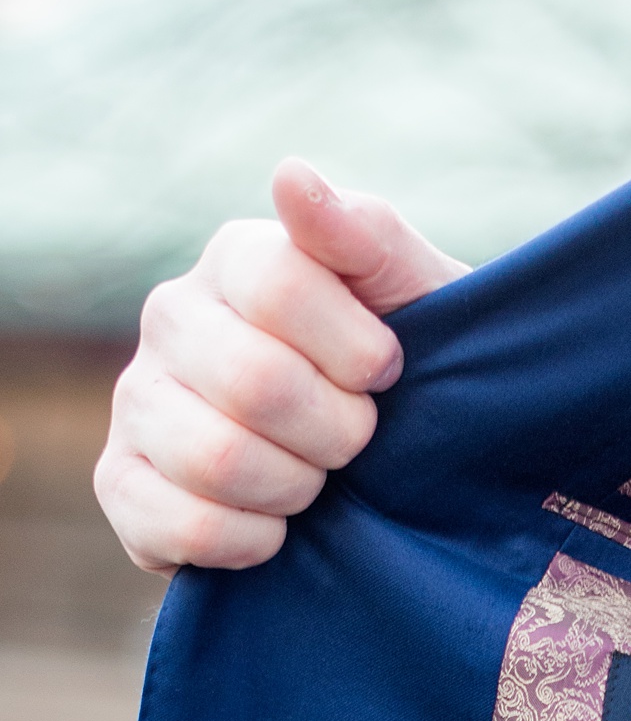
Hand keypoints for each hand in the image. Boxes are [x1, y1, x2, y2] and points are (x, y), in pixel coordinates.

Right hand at [95, 159, 467, 573]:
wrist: (385, 468)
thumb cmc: (404, 372)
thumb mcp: (417, 297)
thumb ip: (366, 237)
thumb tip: (290, 178)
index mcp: (238, 260)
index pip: (282, 286)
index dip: (357, 349)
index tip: (388, 370)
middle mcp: (171, 319)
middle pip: (256, 384)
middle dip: (337, 431)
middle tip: (357, 439)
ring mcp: (138, 402)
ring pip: (218, 459)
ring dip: (297, 487)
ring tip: (317, 481)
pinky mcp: (122, 484)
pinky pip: (183, 527)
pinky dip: (251, 542)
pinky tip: (276, 527)